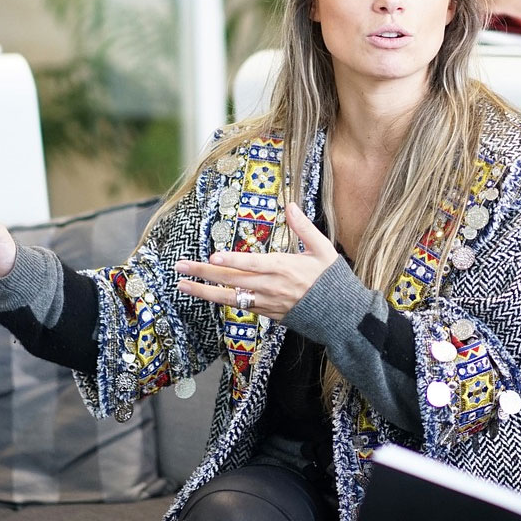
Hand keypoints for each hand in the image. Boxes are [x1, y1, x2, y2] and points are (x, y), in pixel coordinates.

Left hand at [174, 204, 338, 320]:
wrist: (340, 315)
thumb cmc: (332, 280)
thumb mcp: (323, 249)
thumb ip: (304, 228)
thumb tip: (290, 205)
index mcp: (284, 268)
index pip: (252, 264)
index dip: (232, 260)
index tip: (213, 256)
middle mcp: (271, 286)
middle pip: (232, 280)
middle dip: (204, 273)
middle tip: (180, 266)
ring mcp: (267, 302)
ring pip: (230, 297)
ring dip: (204, 291)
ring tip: (182, 284)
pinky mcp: (267, 313)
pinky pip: (240, 306)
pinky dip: (222, 300)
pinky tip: (206, 294)